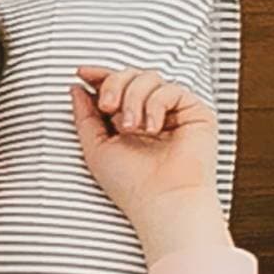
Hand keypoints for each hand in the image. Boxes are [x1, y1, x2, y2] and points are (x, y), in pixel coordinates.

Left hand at [68, 66, 230, 260]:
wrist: (161, 201)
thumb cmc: (131, 184)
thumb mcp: (95, 147)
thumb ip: (84, 116)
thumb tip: (77, 87)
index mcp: (129, 122)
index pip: (117, 87)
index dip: (100, 75)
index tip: (81, 72)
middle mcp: (152, 116)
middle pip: (131, 75)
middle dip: (114, 84)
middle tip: (108, 107)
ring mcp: (174, 113)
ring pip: (150, 77)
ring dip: (133, 98)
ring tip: (131, 127)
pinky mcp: (196, 113)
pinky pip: (171, 89)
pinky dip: (156, 105)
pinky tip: (153, 128)